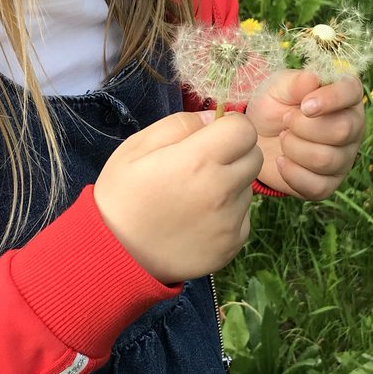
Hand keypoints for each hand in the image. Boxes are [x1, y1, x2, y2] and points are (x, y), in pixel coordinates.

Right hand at [94, 112, 261, 284]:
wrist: (117, 255)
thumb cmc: (122, 197)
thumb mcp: (136, 149)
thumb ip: (178, 125)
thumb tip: (211, 118)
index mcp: (198, 160)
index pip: (244, 129)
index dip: (229, 127)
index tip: (213, 135)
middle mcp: (222, 190)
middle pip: (255, 157)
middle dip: (235, 153)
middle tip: (205, 165)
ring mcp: (230, 221)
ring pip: (248, 188)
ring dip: (230, 185)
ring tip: (195, 197)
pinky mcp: (232, 245)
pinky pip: (242, 218)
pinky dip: (227, 215)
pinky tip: (198, 220)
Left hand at [246, 70, 364, 199]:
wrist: (256, 137)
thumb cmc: (274, 105)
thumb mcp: (279, 87)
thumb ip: (296, 82)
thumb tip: (313, 79)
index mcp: (346, 95)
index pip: (352, 92)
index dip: (330, 99)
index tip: (304, 105)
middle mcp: (353, 126)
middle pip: (341, 131)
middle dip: (304, 127)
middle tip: (285, 121)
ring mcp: (344, 157)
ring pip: (326, 159)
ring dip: (294, 148)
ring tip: (282, 138)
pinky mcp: (330, 183)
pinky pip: (318, 186)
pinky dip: (292, 174)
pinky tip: (280, 160)